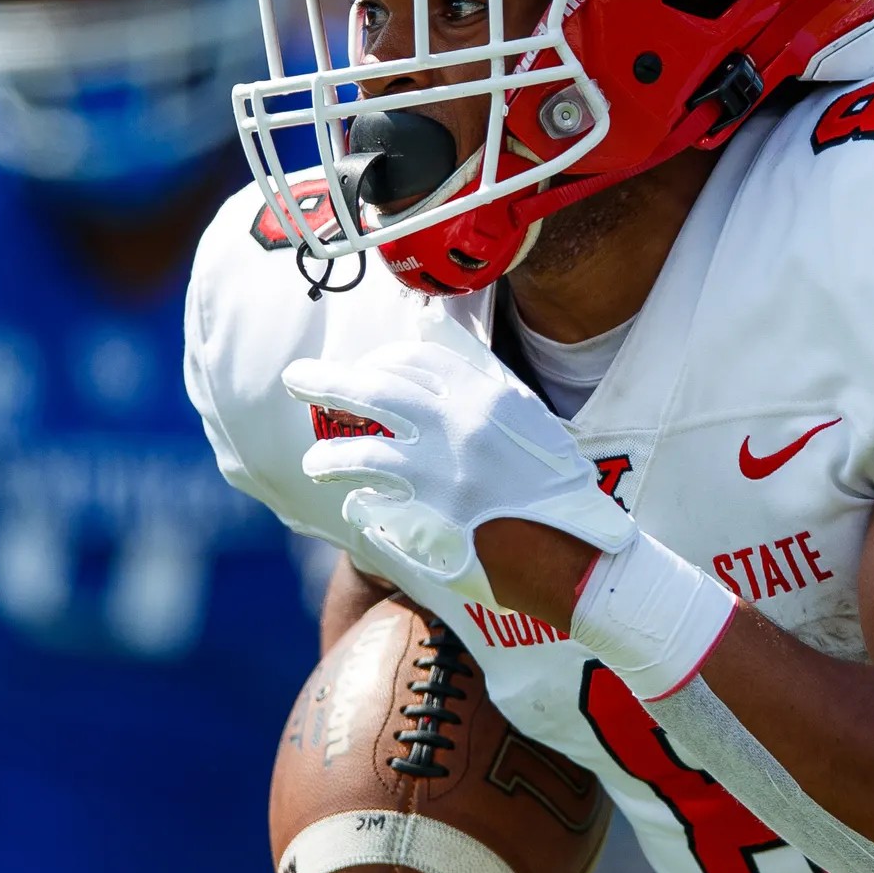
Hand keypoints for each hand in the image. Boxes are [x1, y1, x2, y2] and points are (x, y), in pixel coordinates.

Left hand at [284, 328, 632, 612]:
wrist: (578, 553)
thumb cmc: (552, 483)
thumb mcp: (524, 414)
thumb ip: (475, 371)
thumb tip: (427, 319)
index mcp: (486, 395)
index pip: (410, 360)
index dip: (373, 364)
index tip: (357, 373)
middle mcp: (461, 428)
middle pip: (374, 390)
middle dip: (326, 381)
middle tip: (295, 379)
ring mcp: (444, 477)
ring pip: (363, 454)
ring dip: (329, 458)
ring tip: (315, 464)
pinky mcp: (434, 524)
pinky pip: (375, 507)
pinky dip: (360, 505)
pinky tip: (356, 506)